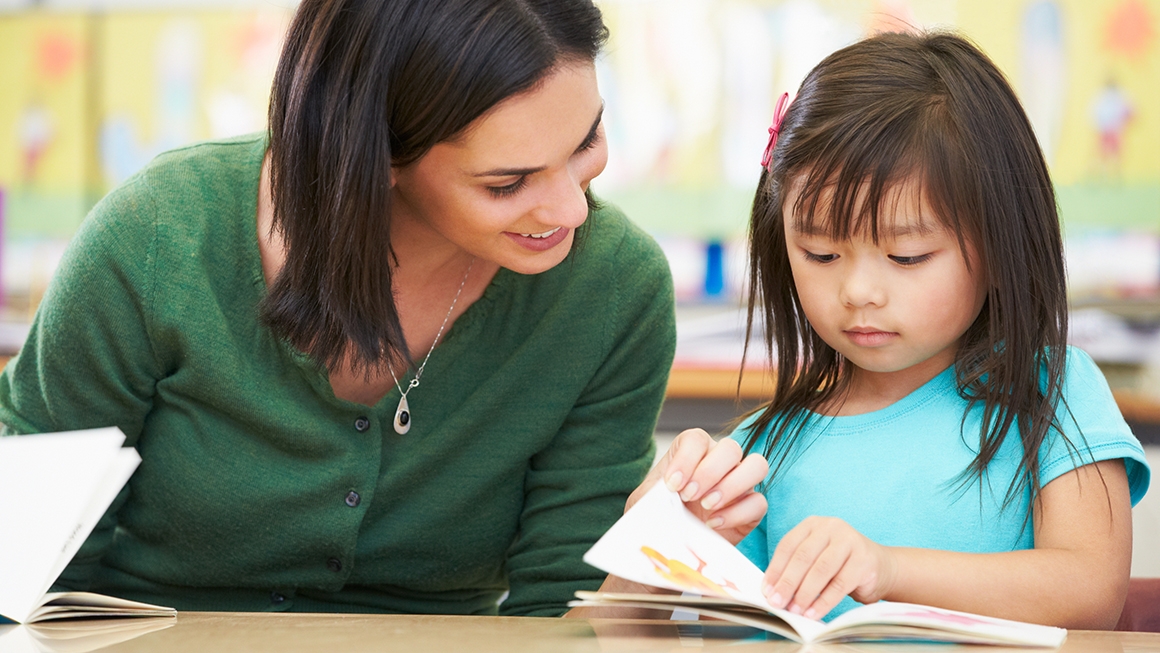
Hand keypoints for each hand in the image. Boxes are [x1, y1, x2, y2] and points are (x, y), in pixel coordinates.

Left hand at [627, 429, 767, 543]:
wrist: (671, 543)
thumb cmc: (660, 514)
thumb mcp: (646, 503)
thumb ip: (650, 494)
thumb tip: (658, 496)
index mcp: (693, 451)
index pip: (697, 440)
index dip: (686, 459)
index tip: (671, 485)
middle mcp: (721, 461)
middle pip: (731, 448)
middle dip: (710, 472)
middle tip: (689, 496)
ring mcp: (740, 483)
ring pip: (757, 466)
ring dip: (731, 485)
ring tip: (707, 506)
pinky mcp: (752, 509)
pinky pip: (759, 502)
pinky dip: (737, 513)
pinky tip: (713, 524)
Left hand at [762, 516, 897, 619]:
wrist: (879, 567)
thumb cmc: (840, 565)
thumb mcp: (815, 559)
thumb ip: (796, 569)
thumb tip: (772, 592)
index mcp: (812, 524)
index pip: (788, 546)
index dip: (775, 570)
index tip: (766, 591)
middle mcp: (831, 527)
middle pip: (803, 557)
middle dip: (787, 583)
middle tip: (777, 603)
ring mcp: (849, 541)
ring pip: (821, 570)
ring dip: (805, 594)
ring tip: (795, 611)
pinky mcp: (863, 560)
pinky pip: (839, 584)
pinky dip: (824, 602)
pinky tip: (814, 613)